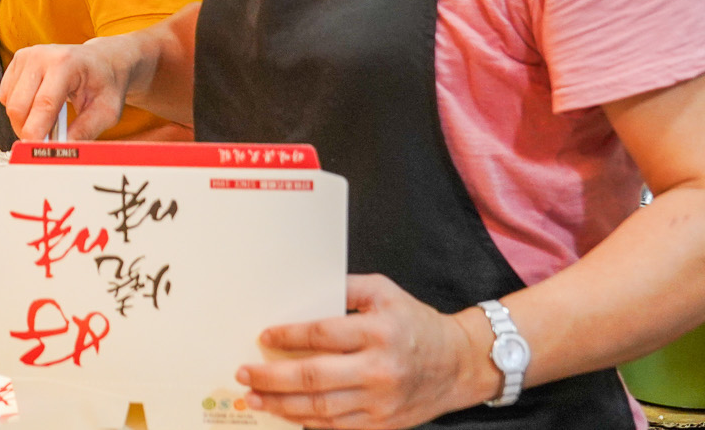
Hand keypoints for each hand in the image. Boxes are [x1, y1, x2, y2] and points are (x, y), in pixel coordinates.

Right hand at [0, 37, 137, 141]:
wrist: (101, 61)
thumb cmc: (104, 83)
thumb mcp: (107, 110)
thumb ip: (85, 131)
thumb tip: (62, 150)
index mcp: (65, 63)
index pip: (44, 104)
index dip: (37, 132)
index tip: (38, 152)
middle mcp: (41, 56)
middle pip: (19, 106)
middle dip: (29, 131)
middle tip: (47, 139)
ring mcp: (26, 56)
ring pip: (10, 104)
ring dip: (24, 121)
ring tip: (48, 119)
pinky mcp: (17, 61)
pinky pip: (6, 96)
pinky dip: (19, 109)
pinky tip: (38, 105)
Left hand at [237, 274, 497, 427]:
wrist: (460, 363)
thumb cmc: (415, 322)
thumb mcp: (384, 292)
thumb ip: (345, 288)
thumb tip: (303, 289)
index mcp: (378, 332)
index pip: (322, 334)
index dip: (288, 336)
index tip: (264, 336)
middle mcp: (379, 369)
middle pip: (314, 377)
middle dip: (272, 377)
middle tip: (244, 374)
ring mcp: (381, 401)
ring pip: (322, 409)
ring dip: (282, 405)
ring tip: (254, 398)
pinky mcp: (384, 423)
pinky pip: (338, 427)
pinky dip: (308, 423)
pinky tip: (287, 414)